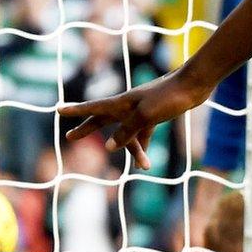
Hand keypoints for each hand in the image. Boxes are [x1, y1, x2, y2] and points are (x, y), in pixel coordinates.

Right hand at [61, 72, 212, 167]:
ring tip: (141, 166)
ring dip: (132, 149)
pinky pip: (143, 133)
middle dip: (87, 129)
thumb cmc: (169, 96)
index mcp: (121, 102)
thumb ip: (126, 131)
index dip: (75, 111)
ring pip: (127, 131)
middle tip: (69, 137)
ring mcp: (141, 110)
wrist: (194, 85)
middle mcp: (128, 105)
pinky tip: (145, 163)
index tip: (57, 110)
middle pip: (102, 119)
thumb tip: (109, 148)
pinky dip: (144, 146)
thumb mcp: (146, 116)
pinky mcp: (155, 114)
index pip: (92, 108)